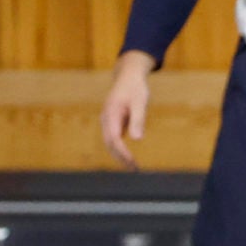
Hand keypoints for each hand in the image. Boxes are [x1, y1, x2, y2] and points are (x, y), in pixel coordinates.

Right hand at [101, 51, 151, 168]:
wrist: (128, 76)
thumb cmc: (135, 88)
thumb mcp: (140, 102)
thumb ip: (138, 119)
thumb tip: (137, 139)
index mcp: (111, 113)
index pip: (114, 138)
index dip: (122, 152)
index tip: (132, 161)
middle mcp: (106, 119)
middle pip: (109, 143)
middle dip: (120, 157)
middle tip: (134, 169)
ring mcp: (107, 121)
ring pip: (110, 142)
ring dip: (119, 155)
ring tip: (132, 167)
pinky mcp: (112, 122)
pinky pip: (113, 139)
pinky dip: (119, 149)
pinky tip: (129, 157)